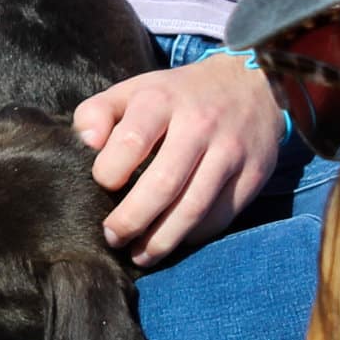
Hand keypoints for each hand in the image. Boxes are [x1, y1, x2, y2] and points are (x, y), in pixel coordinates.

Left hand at [72, 54, 284, 267]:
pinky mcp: (254, 176)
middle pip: (163, 184)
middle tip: (113, 237)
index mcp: (162, 99)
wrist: (250, 84)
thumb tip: (86, 145)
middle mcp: (199, 124)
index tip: (102, 186)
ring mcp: (230, 151)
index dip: (109, 172)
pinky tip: (174, 240)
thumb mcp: (133, 90)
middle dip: (132, 219)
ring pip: (193, 209)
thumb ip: (97, 113)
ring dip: (161, 240)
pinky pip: (220, 217)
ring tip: (139, 255)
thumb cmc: (176, 97)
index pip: (131, 141)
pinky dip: (193, 236)